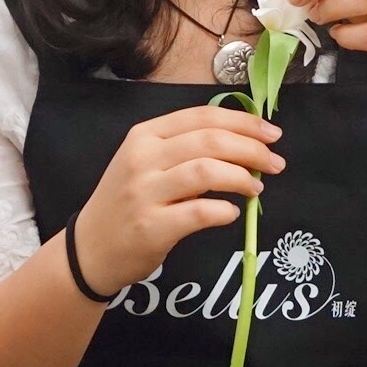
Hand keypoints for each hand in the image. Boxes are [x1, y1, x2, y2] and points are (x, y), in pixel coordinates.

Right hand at [69, 105, 282, 294]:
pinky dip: (224, 211)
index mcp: (144, 135)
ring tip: (256, 188)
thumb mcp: (145, 164)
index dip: (243, 122)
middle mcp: (143, 159)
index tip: (271, 134)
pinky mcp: (151, 227)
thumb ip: (185, 150)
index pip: (202, 117)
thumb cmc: (126, 204)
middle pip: (210, 141)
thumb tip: (244, 144)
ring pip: (207, 171)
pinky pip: (200, 212)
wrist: (90, 250)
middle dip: (252, 150)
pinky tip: (231, 213)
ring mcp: (145, 193)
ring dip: (242, 178)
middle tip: (275, 163)